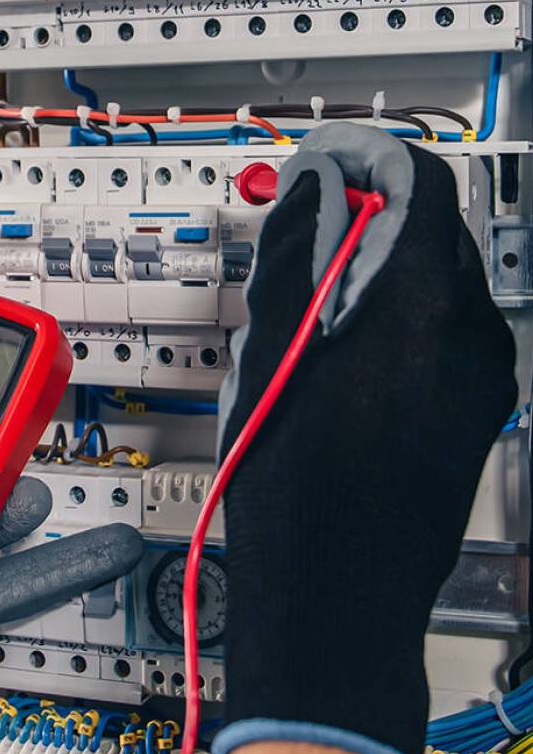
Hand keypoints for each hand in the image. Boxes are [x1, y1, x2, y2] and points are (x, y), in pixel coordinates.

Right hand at [215, 125, 515, 753]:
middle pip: (432, 224)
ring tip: (313, 298)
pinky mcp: (477, 407)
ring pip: (440, 275)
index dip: (365, 157)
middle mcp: (471, 334)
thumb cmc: (298, 489)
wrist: (337, 597)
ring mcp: (482, 376)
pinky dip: (400, 309)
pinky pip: (445, 326)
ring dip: (382, 261)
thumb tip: (313, 186)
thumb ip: (297, 249)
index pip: (418, 180)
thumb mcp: (271, 348)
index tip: (322, 163)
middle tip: (306, 222)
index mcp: (423, 307)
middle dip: (370, 208)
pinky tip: (343, 346)